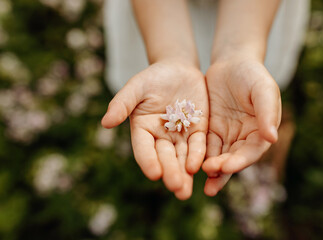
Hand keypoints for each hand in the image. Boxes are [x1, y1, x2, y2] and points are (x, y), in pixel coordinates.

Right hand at [101, 61, 207, 199]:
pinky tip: (198, 168)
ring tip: (186, 191)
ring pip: (182, 157)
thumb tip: (105, 123)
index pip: (144, 149)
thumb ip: (122, 103)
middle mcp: (161, 138)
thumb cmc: (152, 77)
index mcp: (142, 130)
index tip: (154, 174)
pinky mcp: (197, 131)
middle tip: (177, 189)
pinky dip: (198, 156)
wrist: (178, 69)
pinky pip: (198, 146)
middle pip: (165, 158)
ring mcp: (180, 136)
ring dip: (185, 174)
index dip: (148, 161)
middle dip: (171, 173)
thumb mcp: (136, 87)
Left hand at [202, 58, 280, 195]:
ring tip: (198, 182)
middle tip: (209, 181)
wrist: (232, 62)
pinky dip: (198, 156)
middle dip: (222, 170)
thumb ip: (267, 112)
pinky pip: (204, 146)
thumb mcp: (262, 88)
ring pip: (218, 156)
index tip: (226, 167)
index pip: (252, 151)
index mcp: (261, 131)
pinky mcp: (211, 130)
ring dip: (210, 170)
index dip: (240, 161)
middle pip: (233, 158)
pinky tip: (189, 165)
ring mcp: (227, 135)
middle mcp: (245, 138)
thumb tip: (272, 138)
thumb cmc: (252, 74)